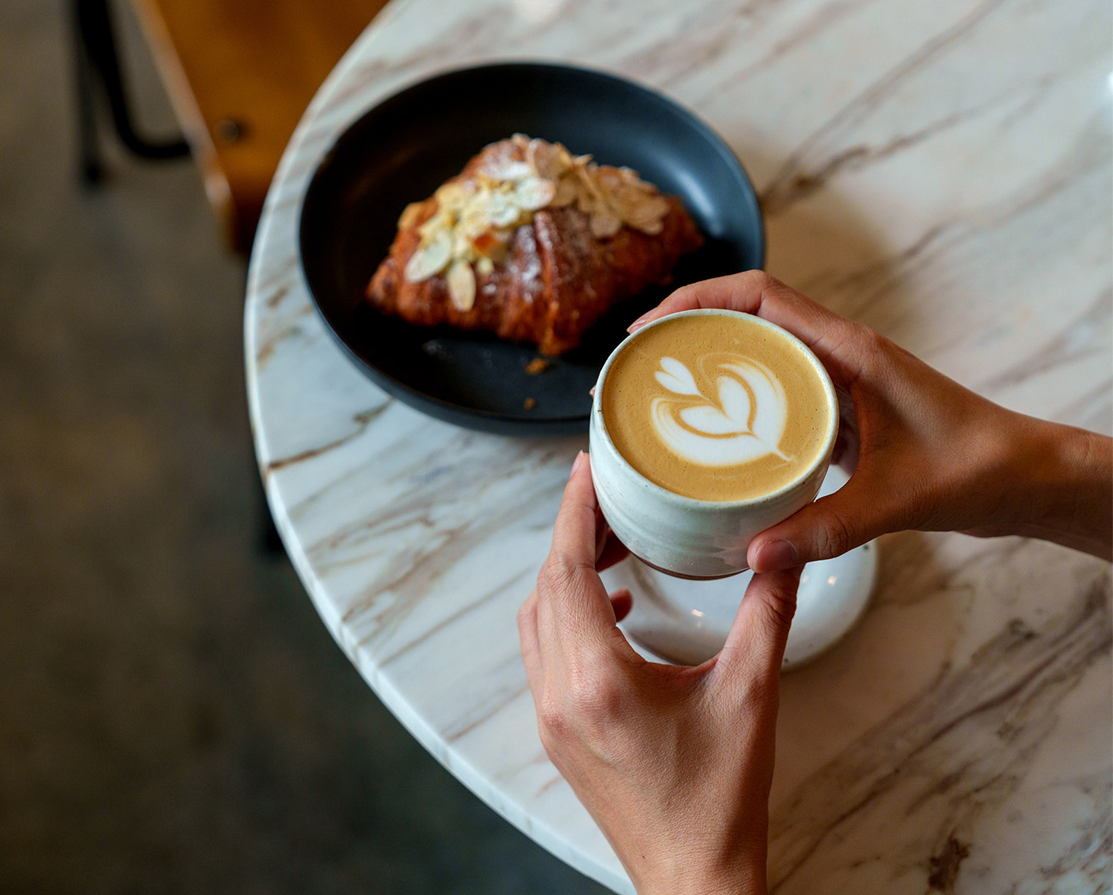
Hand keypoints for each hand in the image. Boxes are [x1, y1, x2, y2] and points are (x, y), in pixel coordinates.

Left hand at [518, 452, 801, 894]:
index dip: (574, 512)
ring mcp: (552, 717)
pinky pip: (547, 654)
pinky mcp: (558, 733)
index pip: (567, 572)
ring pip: (539, 621)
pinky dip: (570, 617)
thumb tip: (781, 555)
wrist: (693, 877)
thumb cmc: (720, 802)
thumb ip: (767, 617)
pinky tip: (616, 611)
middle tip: (610, 495)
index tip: (585, 467)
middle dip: (574, 534)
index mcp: (599, 681)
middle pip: (547, 588)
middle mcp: (561, 696)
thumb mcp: (752, 698)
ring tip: (612, 542)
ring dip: (567, 574)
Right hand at [631, 271, 1112, 566]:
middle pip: (748, 316)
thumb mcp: (897, 500)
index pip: (761, 295)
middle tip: (640, 364)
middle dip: (688, 328)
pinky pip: (778, 391)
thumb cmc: (978, 469)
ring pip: (761, 353)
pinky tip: (715, 438)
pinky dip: (739, 401)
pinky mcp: (844, 411)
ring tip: (663, 393)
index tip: (650, 327)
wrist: (1027, 479)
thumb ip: (825, 528)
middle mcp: (840, 355)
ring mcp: (841, 381)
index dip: (697, 300)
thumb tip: (754, 554)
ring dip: (711, 361)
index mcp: (850, 350)